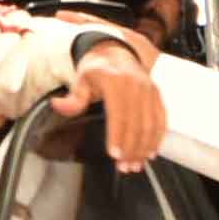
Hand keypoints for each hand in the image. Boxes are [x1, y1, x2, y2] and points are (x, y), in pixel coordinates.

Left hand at [70, 38, 172, 170]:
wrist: (117, 52)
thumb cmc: (98, 69)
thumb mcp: (82, 80)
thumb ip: (73, 98)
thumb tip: (57, 105)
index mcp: (116, 81)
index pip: (119, 114)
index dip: (118, 136)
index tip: (114, 154)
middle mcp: (137, 85)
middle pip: (136, 124)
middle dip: (131, 149)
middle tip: (124, 167)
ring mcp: (150, 91)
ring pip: (150, 125)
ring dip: (144, 148)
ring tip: (135, 165)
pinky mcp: (157, 96)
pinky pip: (161, 120)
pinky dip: (157, 138)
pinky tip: (150, 153)